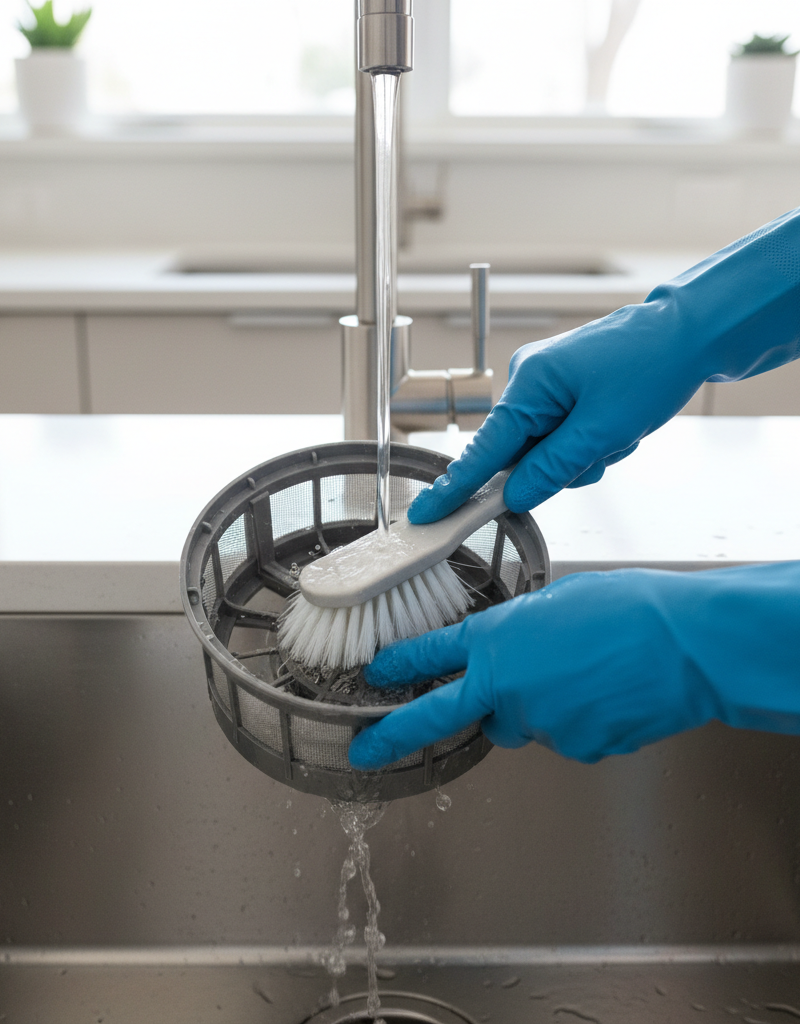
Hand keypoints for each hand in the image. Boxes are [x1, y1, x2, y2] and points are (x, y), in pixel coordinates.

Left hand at [348, 563, 799, 769]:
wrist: (682, 645)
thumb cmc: (627, 608)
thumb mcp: (557, 600)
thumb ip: (520, 627)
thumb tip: (514, 644)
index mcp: (496, 638)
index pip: (429, 654)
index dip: (398, 664)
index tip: (376, 673)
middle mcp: (504, 686)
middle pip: (436, 717)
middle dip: (393, 736)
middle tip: (366, 751)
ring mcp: (538, 724)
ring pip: (517, 723)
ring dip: (529, 708)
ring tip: (578, 676)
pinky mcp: (573, 749)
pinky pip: (561, 736)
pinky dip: (573, 720)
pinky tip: (603, 695)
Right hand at [409, 209, 799, 521]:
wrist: (692, 332)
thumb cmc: (653, 366)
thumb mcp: (602, 431)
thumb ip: (552, 469)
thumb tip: (515, 496)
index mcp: (530, 384)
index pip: (482, 450)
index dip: (455, 488)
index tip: (426, 514)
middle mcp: (530, 379)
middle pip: (521, 453)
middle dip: (561, 465)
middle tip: (602, 451)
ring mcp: (549, 382)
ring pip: (548, 448)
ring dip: (583, 455)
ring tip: (619, 432)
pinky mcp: (567, 387)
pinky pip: (564, 433)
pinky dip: (590, 441)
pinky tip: (619, 425)